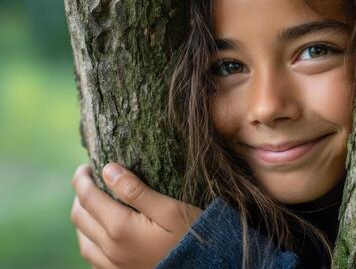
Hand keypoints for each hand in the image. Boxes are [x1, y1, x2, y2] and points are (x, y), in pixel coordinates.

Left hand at [70, 163, 202, 268]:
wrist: (205, 268)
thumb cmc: (191, 236)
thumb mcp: (170, 208)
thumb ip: (136, 190)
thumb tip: (108, 169)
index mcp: (121, 228)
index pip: (88, 198)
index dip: (82, 179)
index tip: (87, 166)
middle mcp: (111, 249)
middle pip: (80, 218)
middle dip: (80, 195)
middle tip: (90, 180)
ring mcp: (113, 266)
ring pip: (82, 240)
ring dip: (82, 219)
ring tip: (92, 204)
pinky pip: (93, 258)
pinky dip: (90, 240)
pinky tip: (102, 233)